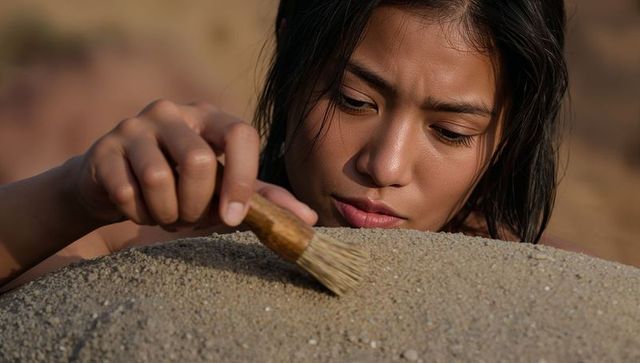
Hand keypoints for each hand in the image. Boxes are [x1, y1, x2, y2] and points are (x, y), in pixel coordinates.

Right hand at [69, 100, 316, 230]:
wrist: (116, 185)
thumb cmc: (183, 187)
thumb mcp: (224, 190)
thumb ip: (263, 200)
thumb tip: (310, 219)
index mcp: (210, 117)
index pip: (241, 133)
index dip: (242, 179)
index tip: (232, 217)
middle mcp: (172, 112)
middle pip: (198, 162)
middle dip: (196, 206)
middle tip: (188, 217)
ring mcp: (134, 126)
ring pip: (159, 179)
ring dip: (166, 214)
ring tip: (166, 215)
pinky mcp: (103, 149)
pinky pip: (127, 193)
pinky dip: (139, 214)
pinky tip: (140, 210)